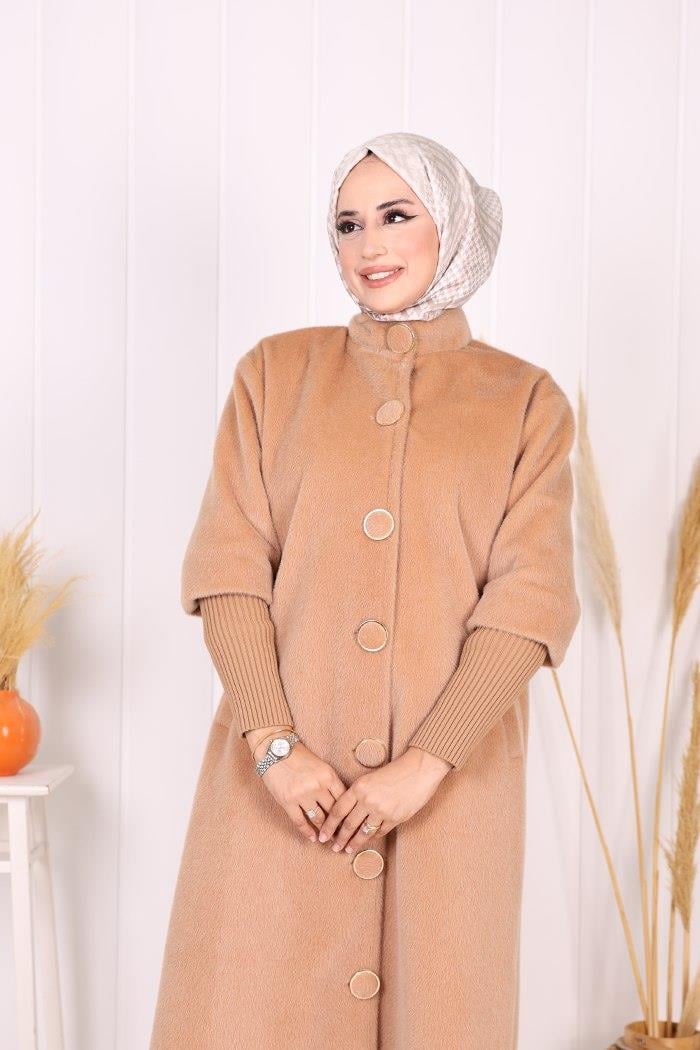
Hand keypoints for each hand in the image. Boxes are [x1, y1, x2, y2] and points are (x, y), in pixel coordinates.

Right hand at [245, 727, 346, 843]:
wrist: (276, 749)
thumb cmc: (299, 757)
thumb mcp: (321, 766)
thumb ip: (331, 782)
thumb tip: (342, 803)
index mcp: (328, 776)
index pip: (343, 800)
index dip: (348, 814)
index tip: (350, 824)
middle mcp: (317, 786)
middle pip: (333, 812)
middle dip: (338, 827)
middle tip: (343, 838)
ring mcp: (302, 795)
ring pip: (318, 819)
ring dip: (324, 831)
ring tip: (329, 840)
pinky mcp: (287, 801)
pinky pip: (300, 822)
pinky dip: (307, 832)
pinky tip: (313, 838)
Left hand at [317, 746, 451, 854]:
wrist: (420, 769)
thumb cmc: (396, 770)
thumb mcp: (371, 778)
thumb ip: (359, 793)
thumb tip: (347, 811)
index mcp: (359, 787)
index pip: (338, 810)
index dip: (329, 825)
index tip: (323, 835)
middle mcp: (368, 800)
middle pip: (348, 824)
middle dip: (339, 838)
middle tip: (333, 848)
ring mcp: (382, 811)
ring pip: (363, 832)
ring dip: (354, 843)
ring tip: (347, 849)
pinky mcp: (395, 818)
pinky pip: (380, 831)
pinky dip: (373, 836)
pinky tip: (368, 840)